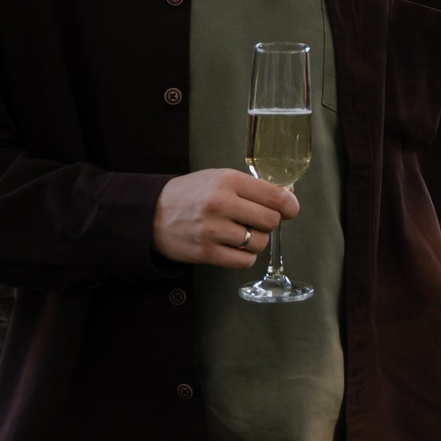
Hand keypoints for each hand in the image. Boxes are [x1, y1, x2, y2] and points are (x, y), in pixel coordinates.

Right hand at [153, 169, 295, 267]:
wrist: (151, 215)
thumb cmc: (193, 194)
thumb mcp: (220, 179)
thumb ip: (254, 187)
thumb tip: (290, 196)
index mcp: (228, 181)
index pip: (276, 197)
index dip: (290, 206)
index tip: (290, 210)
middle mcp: (220, 204)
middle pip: (271, 221)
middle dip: (269, 223)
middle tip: (257, 221)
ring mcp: (212, 230)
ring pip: (260, 243)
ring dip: (256, 241)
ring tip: (240, 233)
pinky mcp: (205, 253)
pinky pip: (245, 261)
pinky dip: (245, 256)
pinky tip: (234, 247)